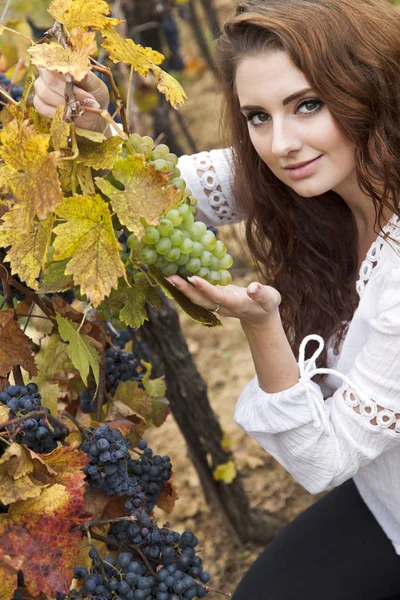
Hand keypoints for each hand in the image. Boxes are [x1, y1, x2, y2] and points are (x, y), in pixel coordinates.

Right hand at [33, 68, 109, 131]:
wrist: (94, 117)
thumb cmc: (95, 97)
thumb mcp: (96, 86)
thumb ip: (87, 77)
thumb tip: (80, 72)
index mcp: (61, 64)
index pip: (54, 63)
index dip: (66, 76)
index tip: (80, 85)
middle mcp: (47, 73)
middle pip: (49, 80)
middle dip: (67, 93)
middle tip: (85, 102)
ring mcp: (41, 88)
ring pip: (44, 93)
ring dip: (63, 104)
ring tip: (78, 109)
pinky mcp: (40, 103)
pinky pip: (42, 107)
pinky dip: (57, 113)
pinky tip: (69, 115)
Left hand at [166, 275, 280, 325]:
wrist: (259, 317)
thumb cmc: (267, 305)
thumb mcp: (271, 299)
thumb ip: (262, 293)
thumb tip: (252, 288)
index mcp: (235, 304)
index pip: (217, 296)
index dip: (205, 288)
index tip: (193, 278)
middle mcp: (222, 305)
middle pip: (200, 298)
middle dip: (185, 289)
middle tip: (169, 277)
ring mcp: (216, 303)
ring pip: (196, 297)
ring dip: (181, 288)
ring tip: (167, 275)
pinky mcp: (213, 298)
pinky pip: (197, 292)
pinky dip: (186, 285)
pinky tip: (177, 273)